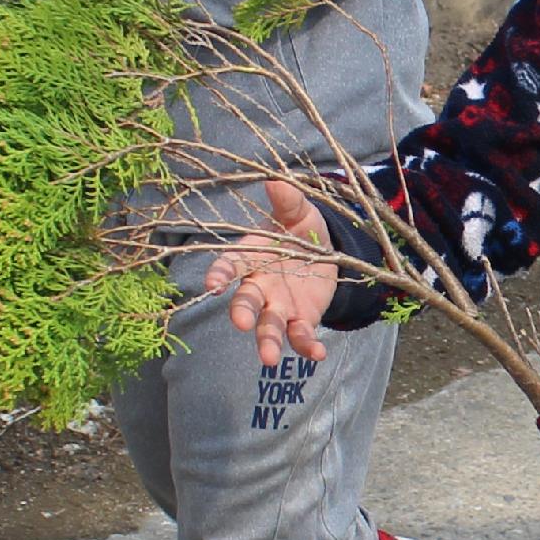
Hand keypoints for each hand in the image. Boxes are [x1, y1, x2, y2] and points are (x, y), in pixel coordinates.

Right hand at [202, 177, 339, 367]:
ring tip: (269, 358)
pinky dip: (307, 347)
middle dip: (242, 313)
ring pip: (269, 326)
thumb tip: (276, 181)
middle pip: (246, 302)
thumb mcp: (300, 213)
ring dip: (267, 341)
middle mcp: (260, 286)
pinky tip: (318, 354)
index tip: (213, 285)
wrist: (327, 253)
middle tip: (240, 323)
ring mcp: (279, 307)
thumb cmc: (302, 231)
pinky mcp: (301, 321)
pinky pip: (301, 337)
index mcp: (252, 257)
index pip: (230, 266)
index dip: (219, 275)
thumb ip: (288, 202)